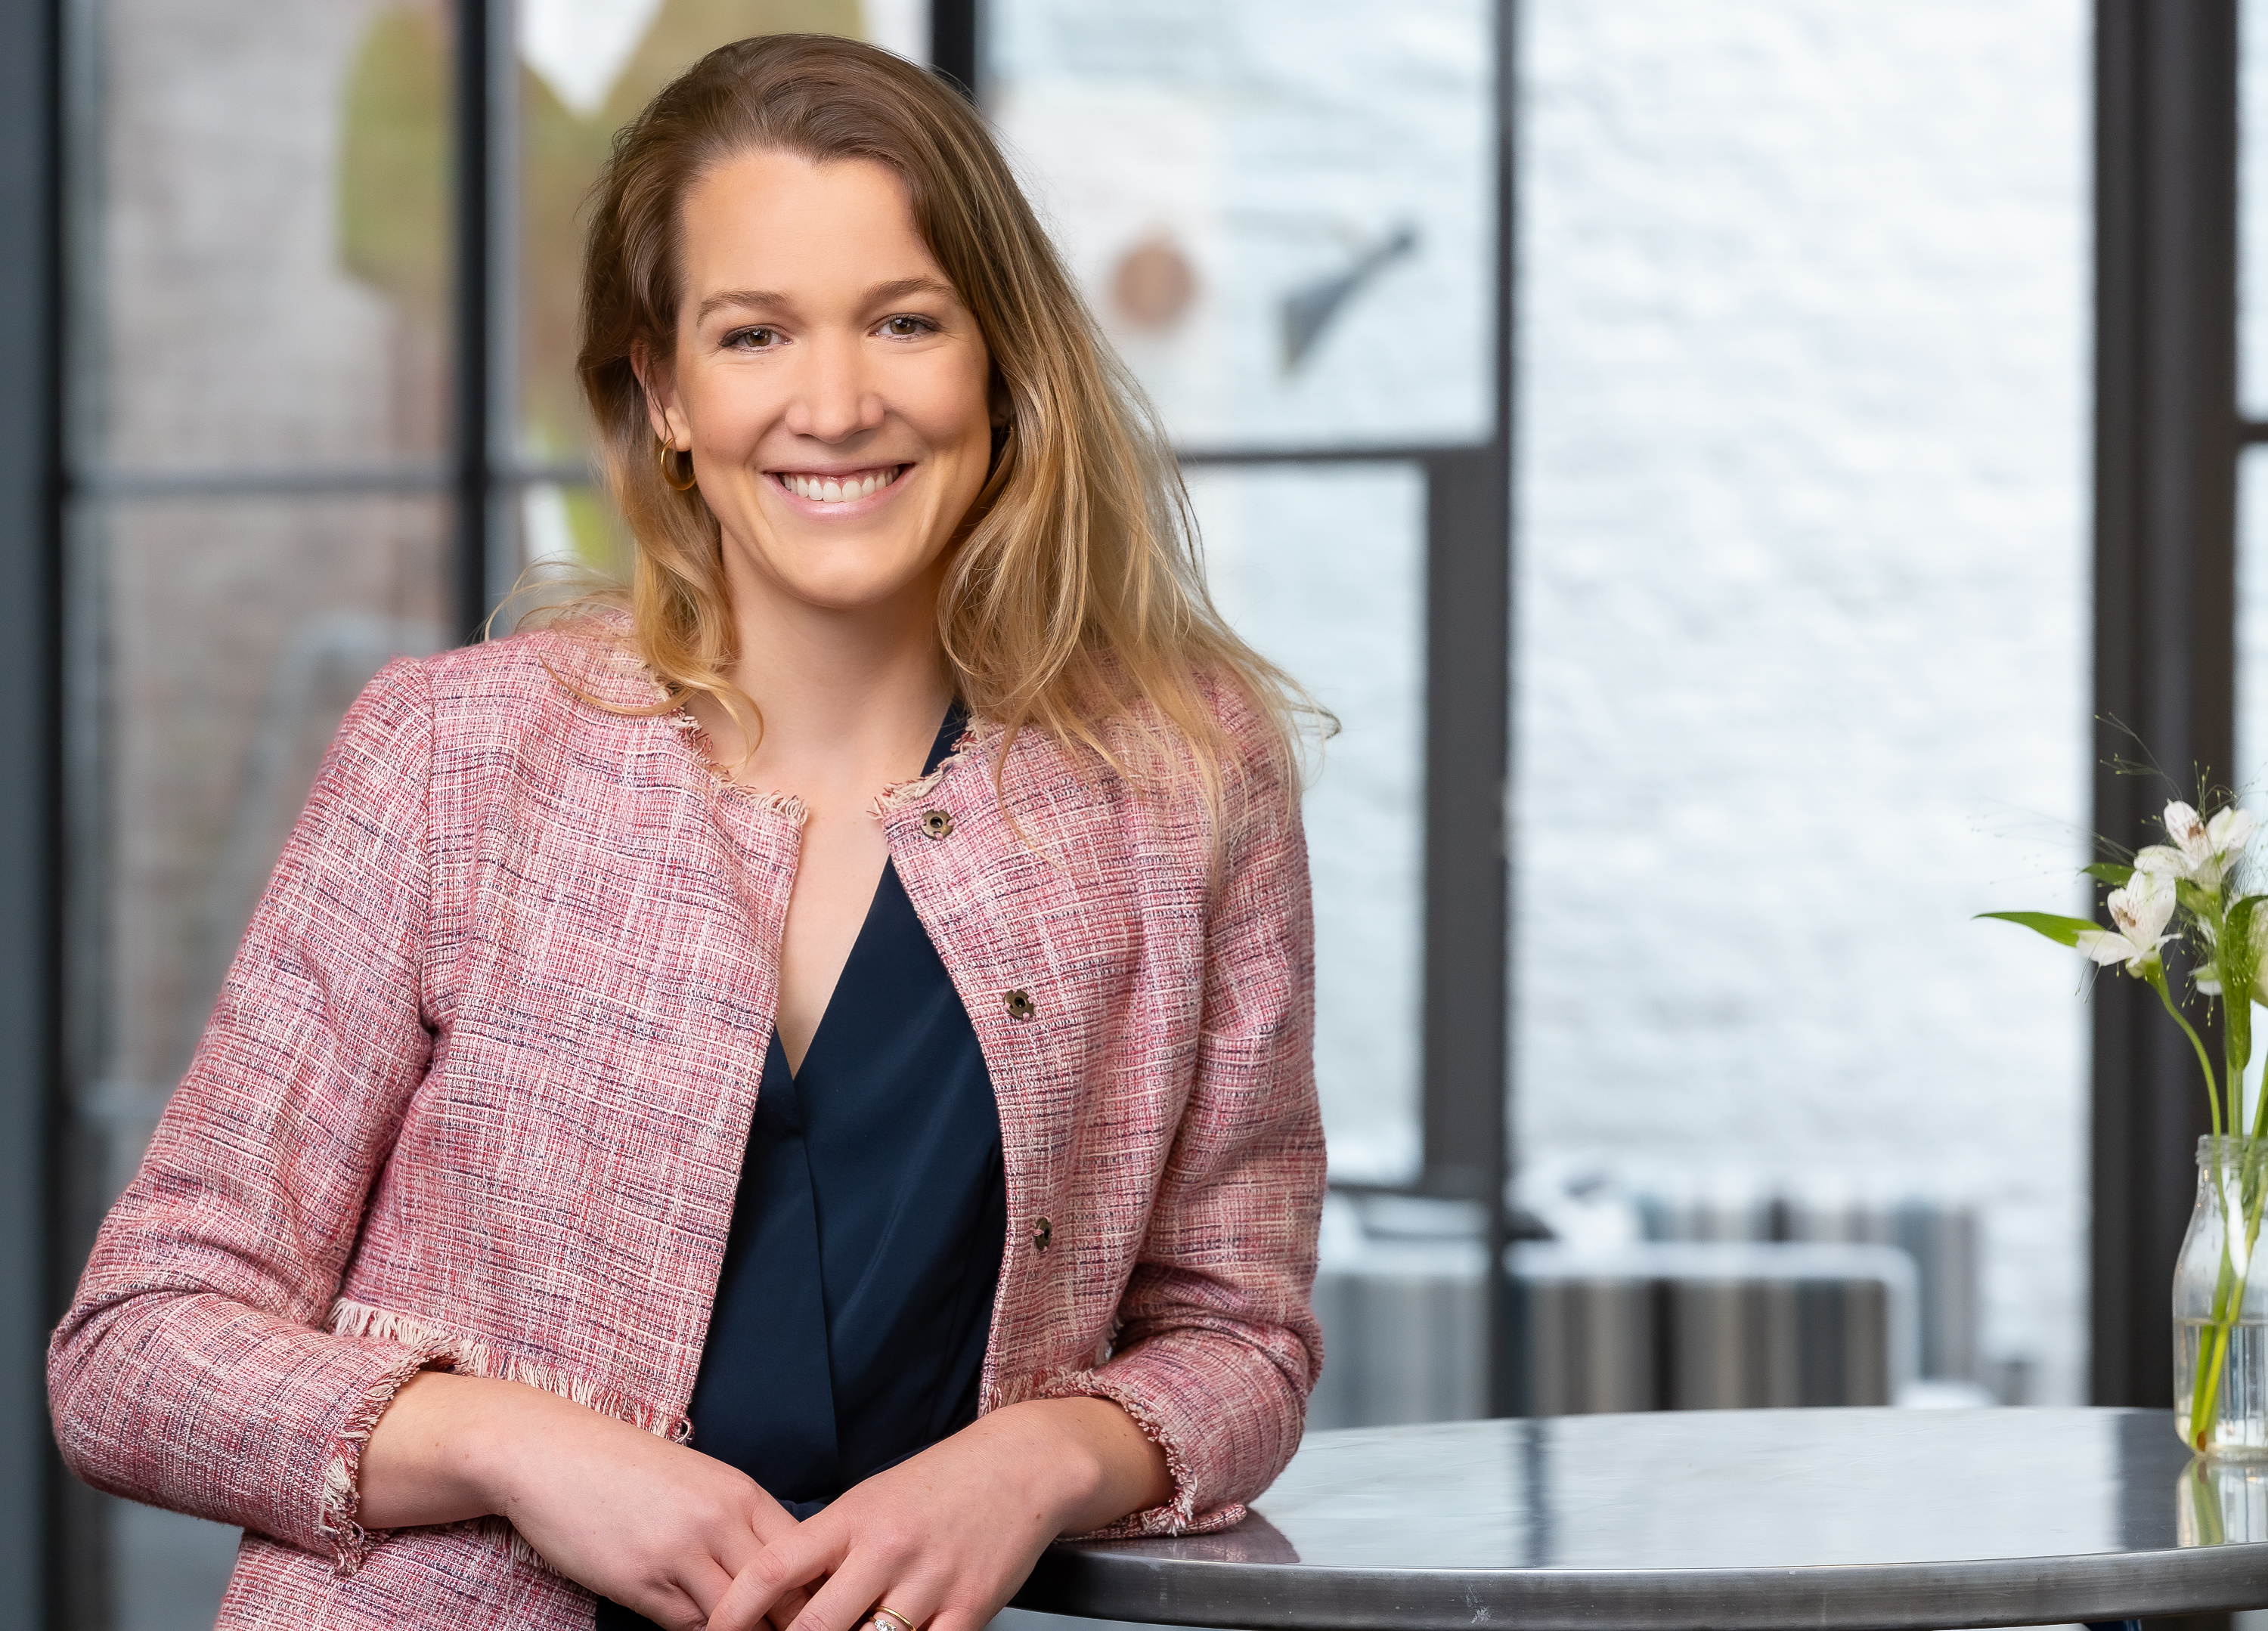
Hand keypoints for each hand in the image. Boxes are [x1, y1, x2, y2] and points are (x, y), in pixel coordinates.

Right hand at [362, 1370, 808, 1630]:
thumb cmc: (624, 1467)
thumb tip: (775, 1571)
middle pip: (780, 1592)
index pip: (804, 1554)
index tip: (818, 1609)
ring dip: (739, 1627)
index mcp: (741, 1492)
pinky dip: (695, 1630)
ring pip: (734, 1617)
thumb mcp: (697, 1481)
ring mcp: (679, 1552)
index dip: (815, 1589)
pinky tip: (695, 1625)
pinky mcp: (639, 1581)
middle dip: (786, 1619)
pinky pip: (686, 1625)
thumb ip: (737, 1522)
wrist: (549, 1452)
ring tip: (742, 1629)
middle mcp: (719, 1521)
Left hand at [703, 1398, 1170, 1630]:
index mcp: (853, 1517)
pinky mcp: (970, 1608)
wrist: (1024, 1464)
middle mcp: (886, 1549)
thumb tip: (781, 1598)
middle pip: (814, 1625)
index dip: (732, 1611)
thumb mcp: (874, 1499)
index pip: (774, 1570)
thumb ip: (830, 1548)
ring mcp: (929, 1581)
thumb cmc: (944, 1482)